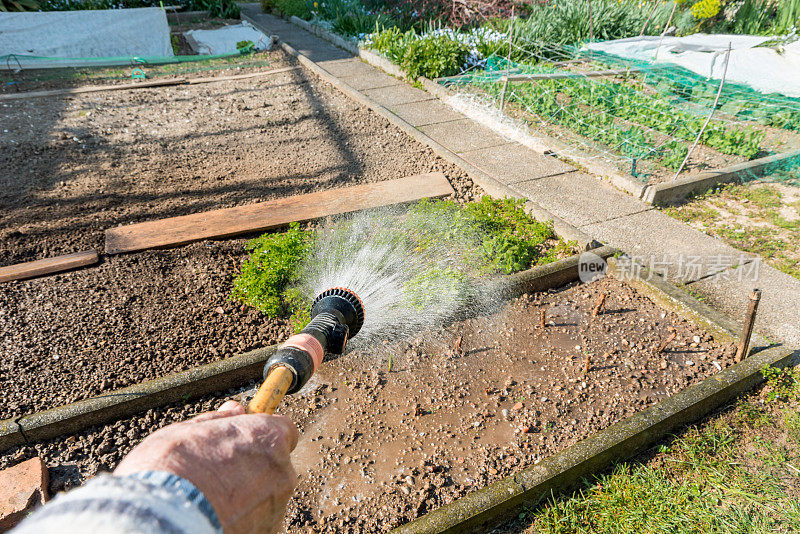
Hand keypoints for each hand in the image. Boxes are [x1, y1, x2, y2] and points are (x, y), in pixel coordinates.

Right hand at [115, 401, 298, 533]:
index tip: (246, 437)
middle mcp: (281, 472)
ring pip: (265, 496)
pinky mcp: (267, 532)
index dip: (263, 433)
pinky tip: (215, 517)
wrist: (163, 521)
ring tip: (211, 499)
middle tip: (218, 472)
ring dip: (247, 496)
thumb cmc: (172, 470)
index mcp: (268, 438)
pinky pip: (258, 521)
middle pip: (274, 465)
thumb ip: (220, 421)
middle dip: (253, 467)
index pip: (284, 429)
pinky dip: (242, 520)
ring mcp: (276, 507)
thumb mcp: (188, 431)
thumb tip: (235, 410)